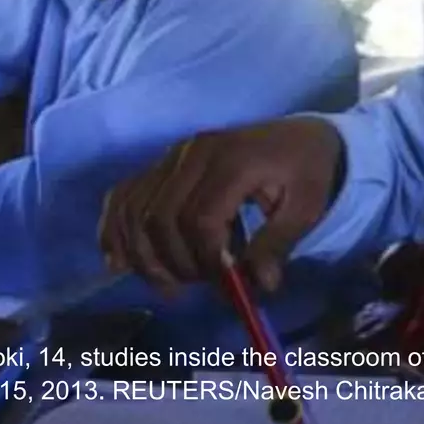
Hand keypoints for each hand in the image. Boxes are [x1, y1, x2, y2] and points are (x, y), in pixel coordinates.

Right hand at [99, 117, 342, 296]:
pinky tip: (119, 261)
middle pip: (159, 217)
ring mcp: (173, 156)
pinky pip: (125, 195)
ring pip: (135, 208)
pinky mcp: (163, 164)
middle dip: (174, 262)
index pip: (199, 219)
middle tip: (200, 285)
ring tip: (168, 284)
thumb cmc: (307, 172)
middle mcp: (194, 153)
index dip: (205, 259)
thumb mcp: (307, 208)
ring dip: (143, 255)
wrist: (302, 138)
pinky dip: (115, 229)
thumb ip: (277, 245)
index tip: (227, 283)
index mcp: (232, 160)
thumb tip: (258, 285)